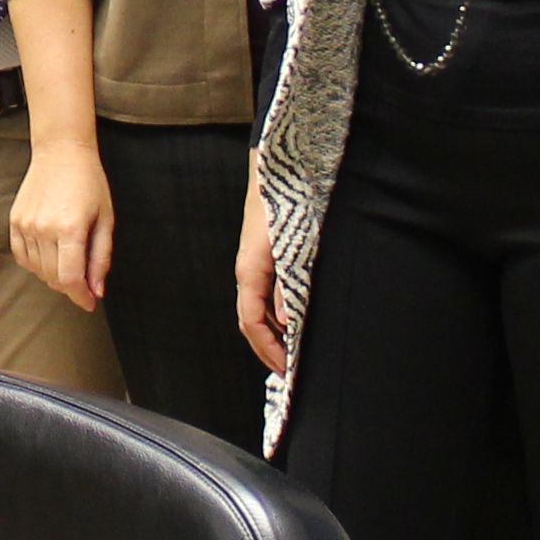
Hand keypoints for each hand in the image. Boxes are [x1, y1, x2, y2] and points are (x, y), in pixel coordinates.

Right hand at [9, 133, 113, 309]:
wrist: (61, 152)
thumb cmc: (90, 184)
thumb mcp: (105, 220)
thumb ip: (101, 258)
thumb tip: (97, 292)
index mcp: (70, 229)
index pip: (70, 279)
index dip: (80, 297)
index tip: (90, 303)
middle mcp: (44, 229)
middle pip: (53, 278)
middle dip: (71, 287)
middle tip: (84, 281)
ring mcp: (25, 225)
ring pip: (38, 270)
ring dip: (54, 275)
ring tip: (68, 262)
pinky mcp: (14, 221)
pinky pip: (22, 256)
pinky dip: (36, 264)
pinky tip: (49, 255)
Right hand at [236, 184, 289, 374]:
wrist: (278, 168)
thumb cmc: (285, 203)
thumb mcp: (293, 248)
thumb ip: (289, 286)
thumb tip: (286, 321)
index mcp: (250, 271)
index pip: (251, 323)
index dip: (267, 351)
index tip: (286, 370)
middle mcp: (247, 271)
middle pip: (250, 322)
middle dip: (267, 350)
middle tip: (289, 370)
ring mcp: (253, 264)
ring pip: (256, 310)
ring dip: (272, 334)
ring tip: (292, 352)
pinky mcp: (262, 258)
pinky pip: (262, 296)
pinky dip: (275, 316)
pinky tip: (292, 321)